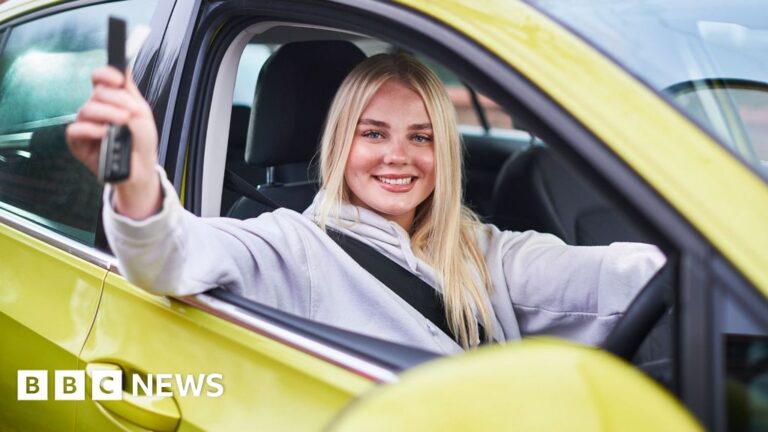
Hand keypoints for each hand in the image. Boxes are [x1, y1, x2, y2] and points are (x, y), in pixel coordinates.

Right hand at [66, 66, 161, 218]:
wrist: (141, 168)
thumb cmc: (141, 141)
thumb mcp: (142, 113)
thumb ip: (130, 92)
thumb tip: (124, 68)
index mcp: (110, 100)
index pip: (99, 80)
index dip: (105, 75)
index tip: (118, 80)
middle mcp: (96, 110)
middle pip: (97, 93)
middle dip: (116, 100)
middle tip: (131, 113)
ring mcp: (86, 125)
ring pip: (87, 109)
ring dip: (108, 113)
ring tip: (123, 122)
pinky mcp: (78, 143)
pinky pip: (75, 130)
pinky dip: (90, 129)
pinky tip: (104, 133)